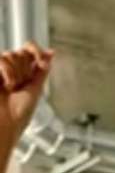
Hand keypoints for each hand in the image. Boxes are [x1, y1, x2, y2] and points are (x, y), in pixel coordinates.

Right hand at [0, 43, 52, 164]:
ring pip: (10, 55)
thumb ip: (41, 70)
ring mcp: (0, 70)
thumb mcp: (35, 89)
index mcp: (24, 73)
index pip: (28, 49)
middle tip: (21, 86)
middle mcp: (10, 68)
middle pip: (20, 53)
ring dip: (16, 74)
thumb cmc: (20, 112)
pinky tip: (6, 85)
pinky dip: (7, 72)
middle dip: (25, 70)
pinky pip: (1, 60)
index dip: (34, 50)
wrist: (5, 122)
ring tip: (12, 88)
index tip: (40, 60)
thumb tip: (51, 53)